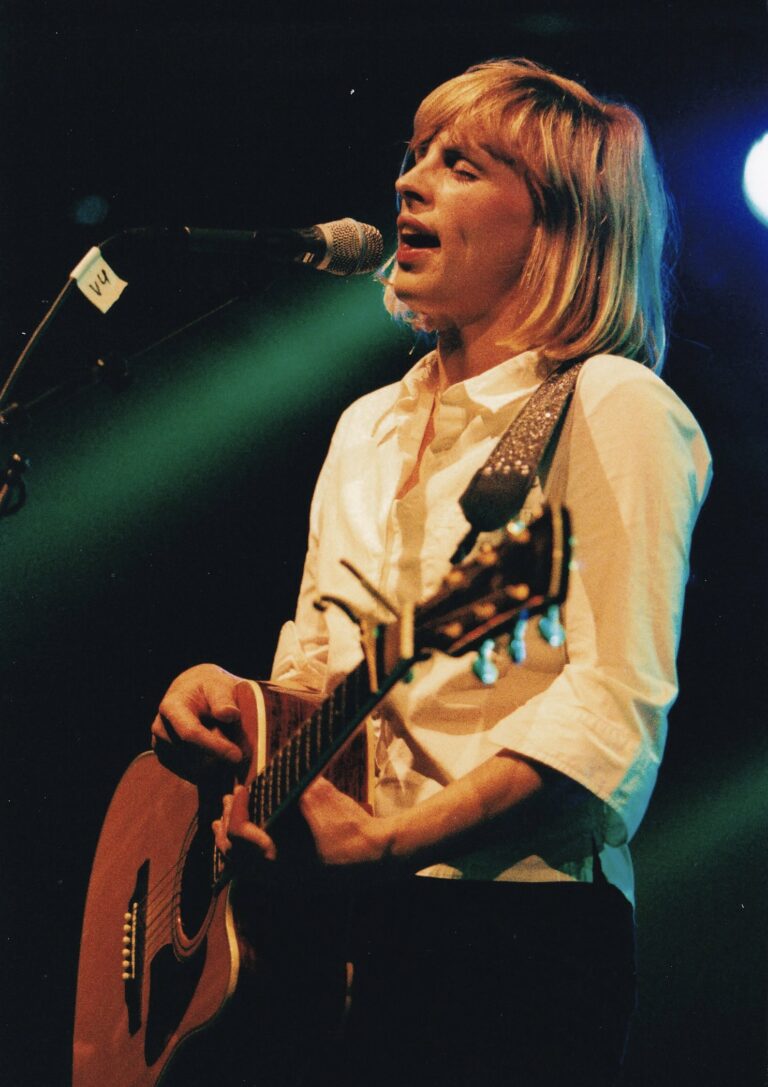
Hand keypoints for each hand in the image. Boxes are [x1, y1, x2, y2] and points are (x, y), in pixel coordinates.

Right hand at [151, 663, 250, 778]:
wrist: (193, 691)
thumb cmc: (209, 688)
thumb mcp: (220, 685)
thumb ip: (224, 699)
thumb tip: (229, 714)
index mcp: (171, 706)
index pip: (190, 733)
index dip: (215, 747)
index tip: (237, 756)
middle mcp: (161, 728)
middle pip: (193, 754)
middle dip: (219, 755)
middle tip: (239, 747)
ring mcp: (161, 745)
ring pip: (193, 768)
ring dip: (214, 762)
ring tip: (224, 741)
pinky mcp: (166, 758)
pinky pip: (191, 773)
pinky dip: (208, 768)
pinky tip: (216, 752)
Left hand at [212, 778, 389, 868]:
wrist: (376, 855)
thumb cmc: (348, 825)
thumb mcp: (318, 795)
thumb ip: (289, 783)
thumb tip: (270, 772)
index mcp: (276, 855)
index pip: (238, 833)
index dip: (235, 808)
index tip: (241, 788)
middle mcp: (274, 874)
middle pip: (232, 855)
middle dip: (224, 826)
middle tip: (226, 801)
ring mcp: (283, 882)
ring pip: (242, 867)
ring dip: (231, 842)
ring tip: (224, 823)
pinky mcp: (293, 882)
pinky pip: (258, 871)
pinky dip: (248, 853)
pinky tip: (254, 836)